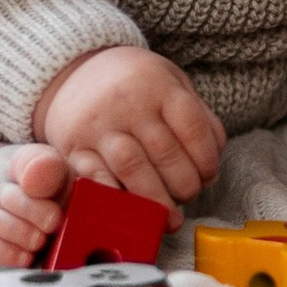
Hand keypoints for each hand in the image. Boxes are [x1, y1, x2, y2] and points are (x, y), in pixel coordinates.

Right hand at [34, 44, 224, 207]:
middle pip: (164, 152)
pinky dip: (116, 199)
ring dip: (156, 198)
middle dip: (184, 184)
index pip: (192, 128)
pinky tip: (131, 211)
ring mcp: (97, 126)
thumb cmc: (135, 85)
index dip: (206, 159)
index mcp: (157, 85)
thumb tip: (213, 162)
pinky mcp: (73, 148)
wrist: (75, 72)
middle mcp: (127, 104)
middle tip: (188, 194)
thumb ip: (199, 117)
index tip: (208, 175)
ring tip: (169, 214)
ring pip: (132, 168)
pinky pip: (95, 179)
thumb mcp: (172, 83)